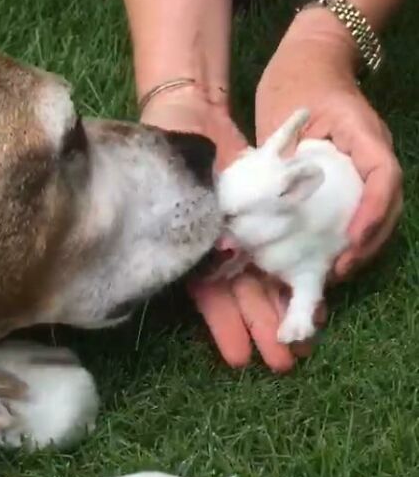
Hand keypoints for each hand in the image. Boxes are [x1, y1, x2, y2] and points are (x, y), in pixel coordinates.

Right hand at [143, 88, 304, 371]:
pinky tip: (312, 303)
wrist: (186, 110)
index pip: (205, 295)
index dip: (223, 326)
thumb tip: (217, 251)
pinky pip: (271, 256)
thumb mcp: (169, 180)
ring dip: (276, 313)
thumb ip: (186, 217)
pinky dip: (287, 279)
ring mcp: (231, 238)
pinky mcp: (252, 224)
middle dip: (260, 329)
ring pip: (257, 283)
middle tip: (283, 366)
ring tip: (297, 351)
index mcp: (180, 247)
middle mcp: (206, 249)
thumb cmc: (165, 147)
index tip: (239, 358)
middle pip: (237, 296)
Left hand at [256, 12, 402, 279]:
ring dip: (363, 245)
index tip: (351, 240)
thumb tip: (264, 200)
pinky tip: (332, 255)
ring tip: (336, 271)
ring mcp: (368, 163)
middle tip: (339, 270)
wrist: (309, 61)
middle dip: (368, 241)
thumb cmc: (294, 81)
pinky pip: (363, 207)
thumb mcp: (282, 112)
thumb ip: (279, 152)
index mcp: (362, 132)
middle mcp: (373, 150)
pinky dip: (352, 235)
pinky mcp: (356, 175)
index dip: (372, 211)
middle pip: (389, 203)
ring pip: (380, 210)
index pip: (383, 175)